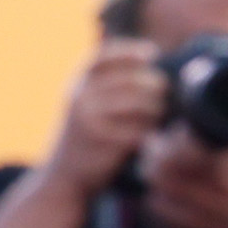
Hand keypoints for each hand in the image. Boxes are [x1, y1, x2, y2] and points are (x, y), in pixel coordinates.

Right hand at [48, 41, 171, 196]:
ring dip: (157, 110)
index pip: (104, 58)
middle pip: (134, 81)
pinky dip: (152, 133)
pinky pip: (142, 131)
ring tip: (158, 115)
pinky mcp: (103, 142)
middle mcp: (80, 97)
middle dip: (156, 85)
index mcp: (77, 84)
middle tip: (163, 92)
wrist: (63, 176)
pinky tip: (153, 137)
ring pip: (142, 106)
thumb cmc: (85, 135)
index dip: (129, 52)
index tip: (151, 53)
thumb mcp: (85, 103)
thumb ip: (107, 83)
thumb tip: (151, 56)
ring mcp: (90, 120)